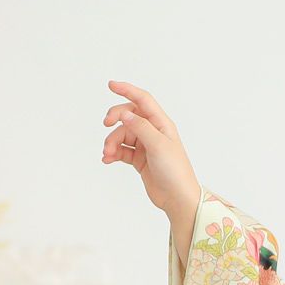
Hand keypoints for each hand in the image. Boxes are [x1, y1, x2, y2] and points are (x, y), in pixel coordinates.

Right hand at [101, 80, 199, 232]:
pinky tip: (107, 159)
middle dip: (115, 118)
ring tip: (108, 153)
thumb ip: (140, 127)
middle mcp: (153, 132)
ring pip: (122, 135)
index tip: (111, 85)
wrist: (178, 199)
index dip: (127, 90)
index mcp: (162, 124)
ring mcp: (146, 146)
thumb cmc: (175, 171)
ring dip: (112, 142)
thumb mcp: (158, 145)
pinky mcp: (140, 160)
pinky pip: (122, 151)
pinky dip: (113, 153)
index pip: (143, 100)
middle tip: (106, 124)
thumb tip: (125, 113)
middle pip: (128, 116)